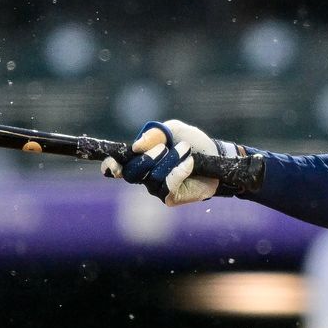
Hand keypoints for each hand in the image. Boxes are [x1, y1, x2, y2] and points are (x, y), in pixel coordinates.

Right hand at [102, 120, 220, 204]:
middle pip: (132, 173)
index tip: (112, 163)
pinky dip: (180, 170)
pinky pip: (168, 185)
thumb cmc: (193, 143)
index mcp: (141, 159)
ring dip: (171, 160)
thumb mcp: (175, 130)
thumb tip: (136, 147)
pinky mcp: (171, 197)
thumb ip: (155, 134)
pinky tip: (190, 163)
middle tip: (164, 147)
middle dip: (147, 158)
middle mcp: (145, 177)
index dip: (111, 166)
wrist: (217, 156)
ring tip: (186, 150)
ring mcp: (157, 189)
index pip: (118, 167)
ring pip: (153, 177)